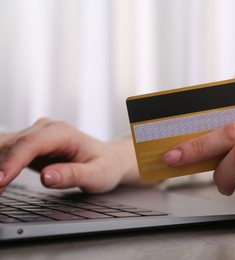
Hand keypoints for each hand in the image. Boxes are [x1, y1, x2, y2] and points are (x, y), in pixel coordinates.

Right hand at [0, 118, 138, 193]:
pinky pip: (7, 152)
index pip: (31, 144)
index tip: (1, 180)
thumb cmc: (105, 165)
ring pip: (5, 147)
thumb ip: (73, 175)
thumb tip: (47, 177)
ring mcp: (36, 135)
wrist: (108, 159)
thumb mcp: (97, 175)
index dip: (12, 161)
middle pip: (13, 144)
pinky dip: (0, 166)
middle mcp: (46, 129)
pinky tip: (0, 181)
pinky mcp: (29, 144)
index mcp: (63, 133)